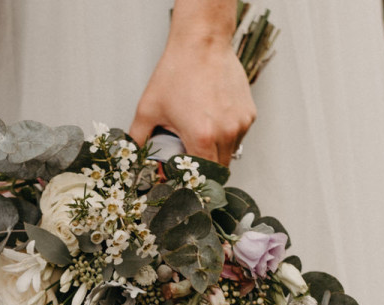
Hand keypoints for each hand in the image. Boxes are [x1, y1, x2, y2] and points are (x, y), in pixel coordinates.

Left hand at [129, 1, 255, 164]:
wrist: (202, 43)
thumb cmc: (177, 72)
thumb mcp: (148, 109)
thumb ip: (138, 139)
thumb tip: (133, 157)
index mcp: (202, 137)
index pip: (201, 177)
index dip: (191, 182)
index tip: (183, 179)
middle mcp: (226, 133)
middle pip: (218, 171)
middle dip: (203, 171)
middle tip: (189, 159)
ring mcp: (240, 124)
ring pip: (230, 154)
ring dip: (216, 153)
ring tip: (200, 134)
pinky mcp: (249, 114)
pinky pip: (238, 136)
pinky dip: (226, 136)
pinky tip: (212, 119)